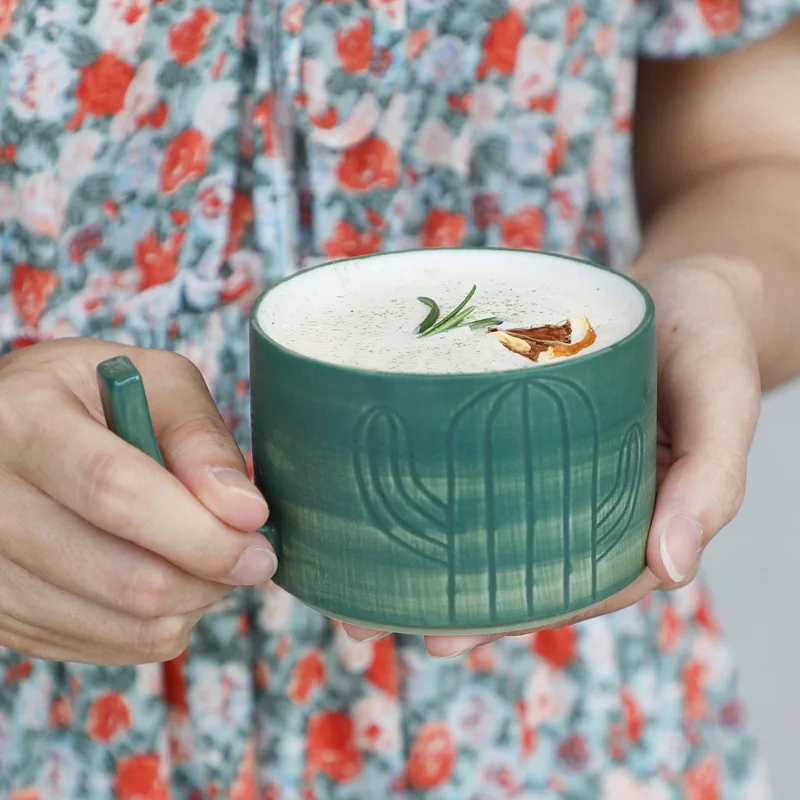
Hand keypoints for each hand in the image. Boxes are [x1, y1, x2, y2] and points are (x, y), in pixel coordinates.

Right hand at [0, 339, 274, 664]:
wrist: (17, 433)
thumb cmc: (101, 398)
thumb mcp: (154, 383)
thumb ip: (200, 439)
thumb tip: (244, 513)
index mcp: (21, 421)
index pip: (116, 493)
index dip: (201, 533)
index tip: (259, 547)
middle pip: (125, 577)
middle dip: (211, 576)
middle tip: (250, 557)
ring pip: (122, 624)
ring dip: (192, 602)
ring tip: (205, 558)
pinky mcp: (2, 616)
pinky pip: (106, 647)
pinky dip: (158, 622)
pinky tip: (164, 575)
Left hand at [343, 257, 761, 655]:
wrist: (683, 284)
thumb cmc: (708, 340)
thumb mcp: (723, 400)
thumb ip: (713, 479)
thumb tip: (673, 566)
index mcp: (632, 521)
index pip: (567, 587)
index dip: (507, 617)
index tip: (442, 638)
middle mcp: (584, 501)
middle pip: (513, 566)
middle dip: (444, 597)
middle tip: (363, 621)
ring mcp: (550, 465)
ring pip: (484, 522)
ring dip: (424, 552)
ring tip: (348, 576)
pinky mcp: (520, 424)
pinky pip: (476, 464)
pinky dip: (432, 486)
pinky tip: (376, 496)